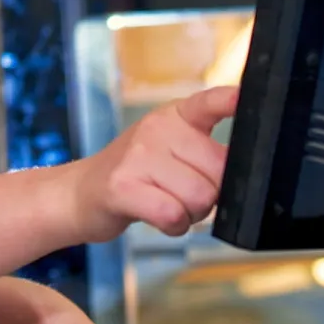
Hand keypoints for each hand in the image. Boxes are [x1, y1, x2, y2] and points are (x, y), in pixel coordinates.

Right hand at [65, 86, 236, 242]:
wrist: (79, 192)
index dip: (229, 100)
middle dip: (211, 195)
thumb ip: (205, 153)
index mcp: (175, 116)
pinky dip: (175, 226)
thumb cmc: (136, 174)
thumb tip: (244, 171)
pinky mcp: (122, 186)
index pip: (208, 102)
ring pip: (200, 197)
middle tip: (183, 195)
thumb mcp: (169, 148)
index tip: (241, 97)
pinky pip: (173, 214)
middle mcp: (157, 128)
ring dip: (192, 214)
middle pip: (219, 172)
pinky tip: (160, 219)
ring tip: (168, 205)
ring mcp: (138, 155)